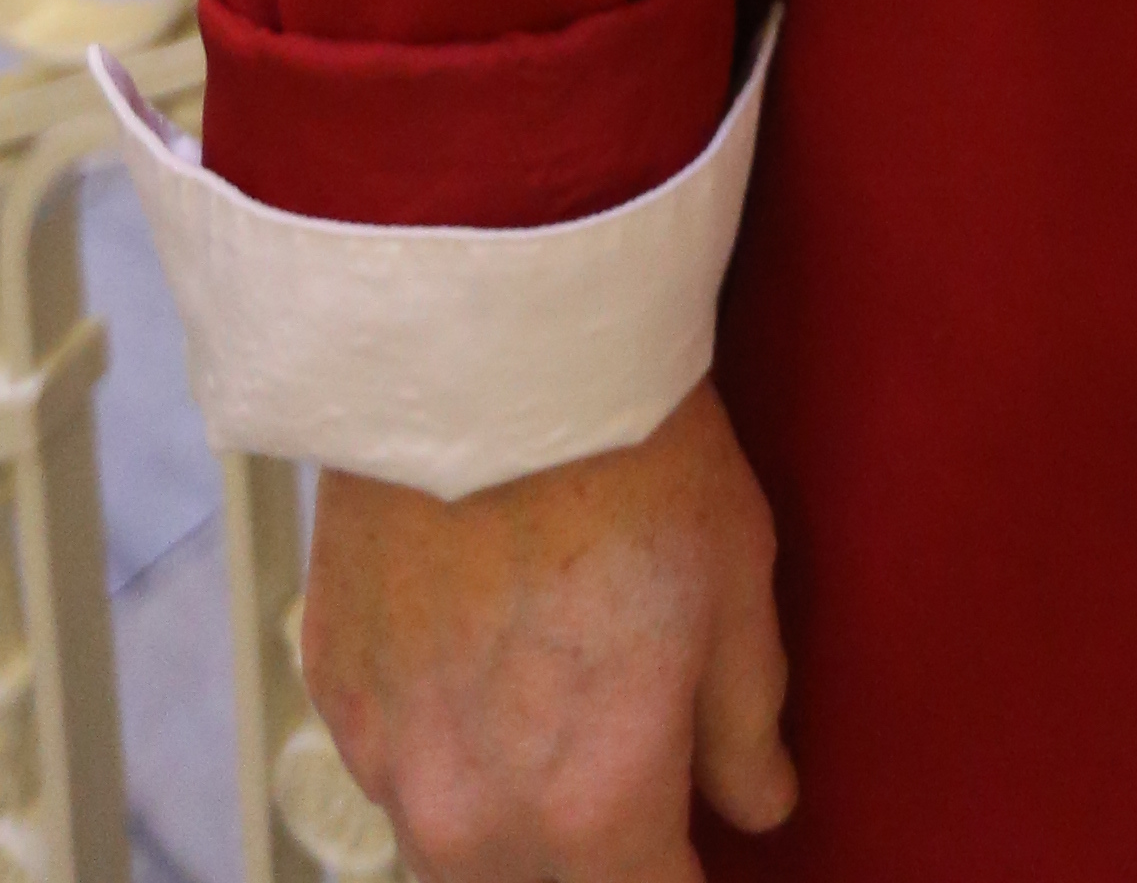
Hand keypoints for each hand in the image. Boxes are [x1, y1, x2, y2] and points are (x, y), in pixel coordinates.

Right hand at [300, 378, 794, 882]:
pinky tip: (477, 655)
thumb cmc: (631, 454)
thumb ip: (745, 723)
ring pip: (454, 844)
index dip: (684, 878)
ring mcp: (390, 757)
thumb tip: (760, 803)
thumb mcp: (738, 585)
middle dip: (593, 852)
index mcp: (593, 808)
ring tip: (551, 706)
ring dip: (506, 811)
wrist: (492, 350)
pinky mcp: (332, 688)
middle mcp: (476, 813)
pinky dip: (437, 739)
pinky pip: (391, 761)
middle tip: (631, 762)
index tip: (695, 846)